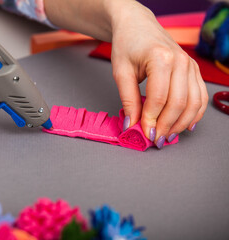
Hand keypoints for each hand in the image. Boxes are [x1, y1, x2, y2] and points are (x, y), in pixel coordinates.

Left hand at [109, 0, 207, 147]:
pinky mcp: (193, 70)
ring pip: (194, 103)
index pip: (159, 98)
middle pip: (179, 103)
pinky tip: (184, 125)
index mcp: (161, 59)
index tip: (144, 135)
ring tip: (168, 135)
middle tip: (156, 140)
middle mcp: (181, 61)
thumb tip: (132, 125)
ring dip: (181, 123)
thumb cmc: (127, 45)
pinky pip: (200, 96)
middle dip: (167, 126)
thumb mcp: (121, 72)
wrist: (137, 26)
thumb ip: (128, 100)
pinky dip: (194, 114)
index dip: (151, 120)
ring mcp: (190, 65)